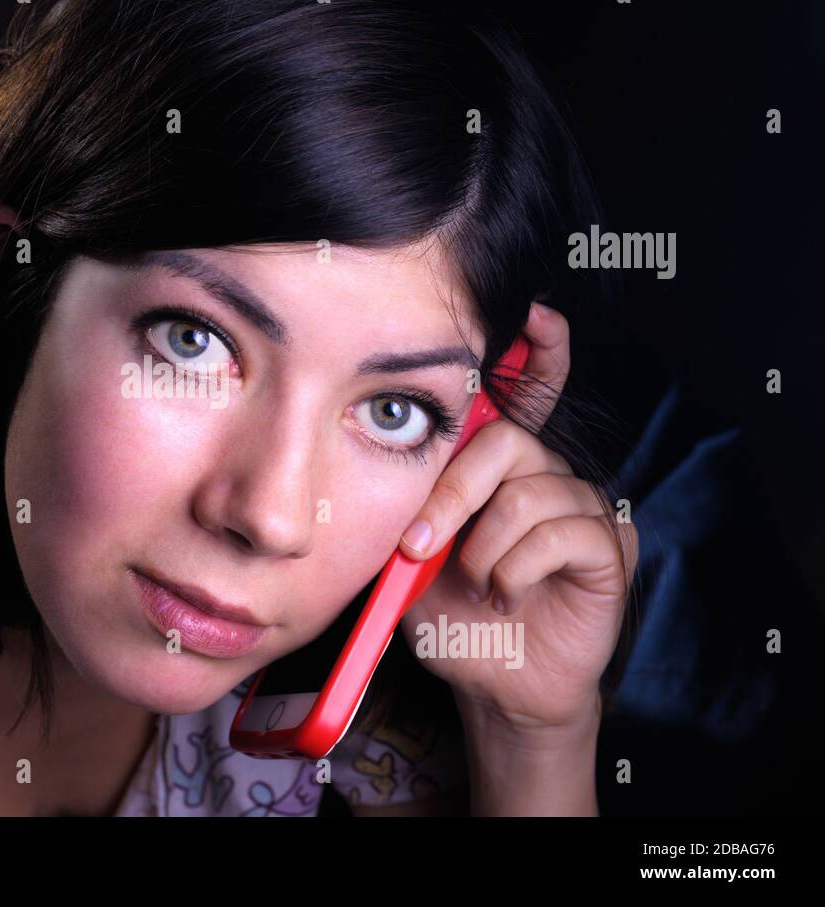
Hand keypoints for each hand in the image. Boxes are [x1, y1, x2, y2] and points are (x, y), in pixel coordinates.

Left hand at [396, 302, 636, 737]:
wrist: (491, 684)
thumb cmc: (451, 615)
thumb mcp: (412, 555)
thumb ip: (411, 504)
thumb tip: (389, 456)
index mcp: (502, 471)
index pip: (527, 397)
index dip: (540, 355)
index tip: (538, 314)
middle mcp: (547, 477)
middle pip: (508, 442)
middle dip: (453, 496)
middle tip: (419, 546)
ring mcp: (583, 510)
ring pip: (529, 494)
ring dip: (484, 550)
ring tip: (477, 585)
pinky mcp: (609, 549)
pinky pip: (561, 534)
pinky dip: (516, 570)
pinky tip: (507, 596)